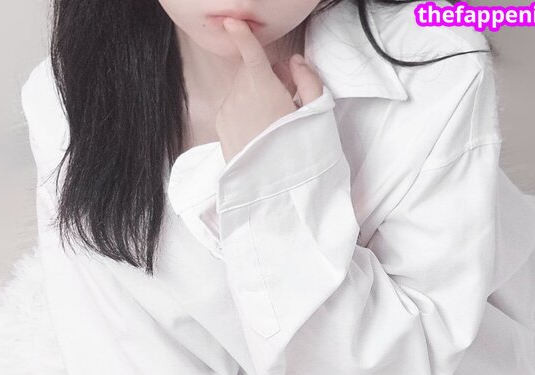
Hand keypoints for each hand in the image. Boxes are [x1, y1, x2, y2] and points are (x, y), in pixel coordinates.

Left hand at [216, 17, 323, 162]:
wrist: (273, 191)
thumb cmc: (297, 152)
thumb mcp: (314, 114)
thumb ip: (308, 80)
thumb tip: (295, 62)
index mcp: (261, 87)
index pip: (250, 52)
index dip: (241, 34)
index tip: (232, 22)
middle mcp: (239, 96)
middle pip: (249, 73)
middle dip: (265, 76)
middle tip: (285, 93)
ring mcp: (226, 112)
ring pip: (240, 91)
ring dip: (254, 95)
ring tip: (273, 119)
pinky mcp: (220, 129)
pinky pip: (232, 109)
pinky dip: (244, 111)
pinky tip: (259, 131)